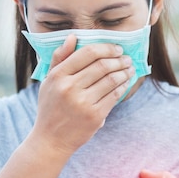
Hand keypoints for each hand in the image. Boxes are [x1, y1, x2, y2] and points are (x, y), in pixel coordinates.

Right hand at [31, 34, 134, 155]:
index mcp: (58, 76)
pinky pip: (115, 95)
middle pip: (102, 65)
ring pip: (112, 79)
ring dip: (125, 71)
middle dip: (119, 59)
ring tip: (130, 68)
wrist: (51, 140)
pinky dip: (124, 86)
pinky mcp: (95, 116)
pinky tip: (126, 81)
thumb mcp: (48, 81)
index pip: (87, 53)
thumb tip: (72, 37)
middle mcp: (70, 88)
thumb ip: (59, 58)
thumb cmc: (51, 107)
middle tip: (127, 58)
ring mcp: (83, 103)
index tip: (116, 48)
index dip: (106, 48)